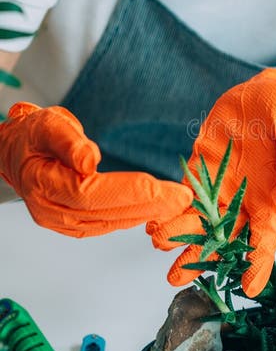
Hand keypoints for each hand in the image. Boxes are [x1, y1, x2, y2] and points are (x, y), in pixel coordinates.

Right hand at [0, 103, 192, 235]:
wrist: (18, 153)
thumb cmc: (34, 136)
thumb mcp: (48, 125)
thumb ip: (69, 142)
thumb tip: (89, 159)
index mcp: (43, 184)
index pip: (90, 193)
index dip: (129, 191)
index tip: (161, 187)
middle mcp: (51, 211)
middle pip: (106, 212)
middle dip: (148, 205)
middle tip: (182, 198)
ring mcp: (62, 222)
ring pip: (110, 222)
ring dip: (146, 213)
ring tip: (177, 204)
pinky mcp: (74, 225)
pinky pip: (107, 223)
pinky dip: (133, 217)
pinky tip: (155, 210)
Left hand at [147, 68, 275, 297]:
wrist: (267, 90)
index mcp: (270, 198)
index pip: (265, 240)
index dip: (258, 265)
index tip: (249, 289)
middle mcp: (244, 199)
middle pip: (222, 238)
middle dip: (200, 258)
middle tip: (175, 277)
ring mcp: (220, 184)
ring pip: (198, 219)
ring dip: (179, 234)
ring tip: (158, 242)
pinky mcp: (200, 166)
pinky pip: (184, 191)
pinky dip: (170, 206)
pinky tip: (153, 217)